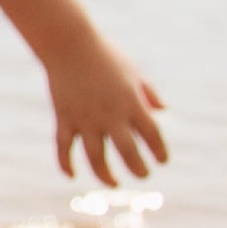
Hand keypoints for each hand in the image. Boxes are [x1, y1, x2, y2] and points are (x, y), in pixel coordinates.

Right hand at [46, 38, 168, 185]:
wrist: (69, 44)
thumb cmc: (105, 56)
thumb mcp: (133, 73)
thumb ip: (149, 94)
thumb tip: (162, 113)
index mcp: (131, 102)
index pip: (152, 134)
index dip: (160, 151)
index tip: (162, 161)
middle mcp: (110, 114)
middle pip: (128, 152)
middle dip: (138, 169)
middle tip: (143, 175)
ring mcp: (85, 118)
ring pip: (96, 157)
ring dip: (105, 175)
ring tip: (114, 183)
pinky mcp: (64, 118)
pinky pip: (64, 147)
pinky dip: (65, 164)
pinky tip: (72, 175)